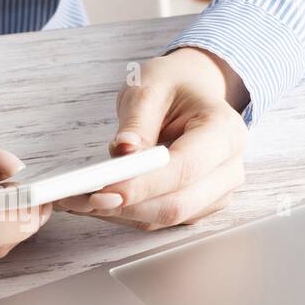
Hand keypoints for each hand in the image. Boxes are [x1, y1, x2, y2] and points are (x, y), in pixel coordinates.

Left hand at [58, 47, 248, 229]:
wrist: (192, 92)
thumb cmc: (174, 86)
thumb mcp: (150, 85)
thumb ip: (137, 120)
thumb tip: (123, 151)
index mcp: (224, 131)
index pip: (185, 168)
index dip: (143, 185)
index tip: (102, 191)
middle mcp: (229, 167)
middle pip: (177, 204)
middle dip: (125, 207)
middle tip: (78, 199)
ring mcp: (216, 192)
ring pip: (165, 218)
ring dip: (119, 213)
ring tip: (76, 199)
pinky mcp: (198, 206)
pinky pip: (159, 219)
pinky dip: (126, 213)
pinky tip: (96, 200)